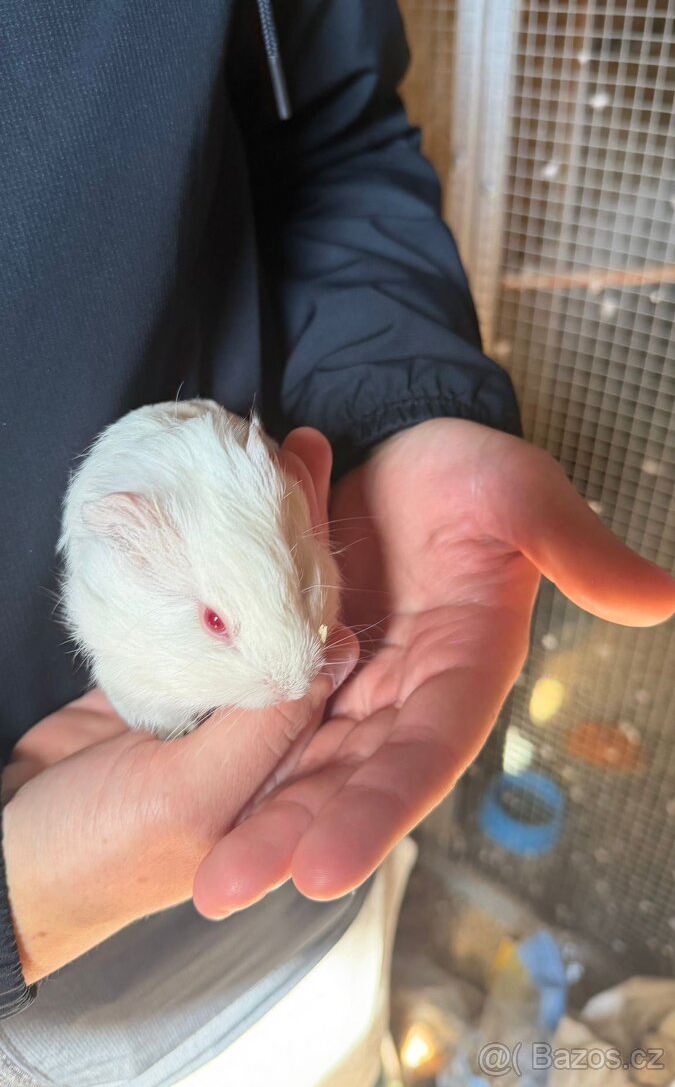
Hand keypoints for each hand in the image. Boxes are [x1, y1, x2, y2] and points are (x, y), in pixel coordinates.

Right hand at [2, 434, 357, 983]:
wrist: (1, 860)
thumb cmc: (97, 855)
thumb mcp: (187, 798)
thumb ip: (262, 730)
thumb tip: (332, 649)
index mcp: (294, 778)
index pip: (335, 666)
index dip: (340, 584)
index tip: (337, 502)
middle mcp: (269, 738)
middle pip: (303, 623)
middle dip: (306, 543)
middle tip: (306, 456)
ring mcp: (220, 706)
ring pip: (256, 610)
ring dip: (263, 541)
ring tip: (269, 459)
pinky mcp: (174, 683)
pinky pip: (204, 614)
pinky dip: (210, 563)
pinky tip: (216, 509)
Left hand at [193, 418, 674, 915]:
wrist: (399, 443)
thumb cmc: (471, 472)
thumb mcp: (524, 496)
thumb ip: (578, 550)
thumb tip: (663, 598)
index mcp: (464, 670)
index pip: (424, 753)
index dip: (379, 809)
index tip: (323, 870)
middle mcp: (404, 693)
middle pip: (350, 775)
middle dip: (294, 833)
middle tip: (226, 887)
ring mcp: (349, 679)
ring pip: (302, 757)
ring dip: (256, 811)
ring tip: (205, 866)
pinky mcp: (301, 655)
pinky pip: (264, 707)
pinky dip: (231, 745)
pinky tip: (188, 784)